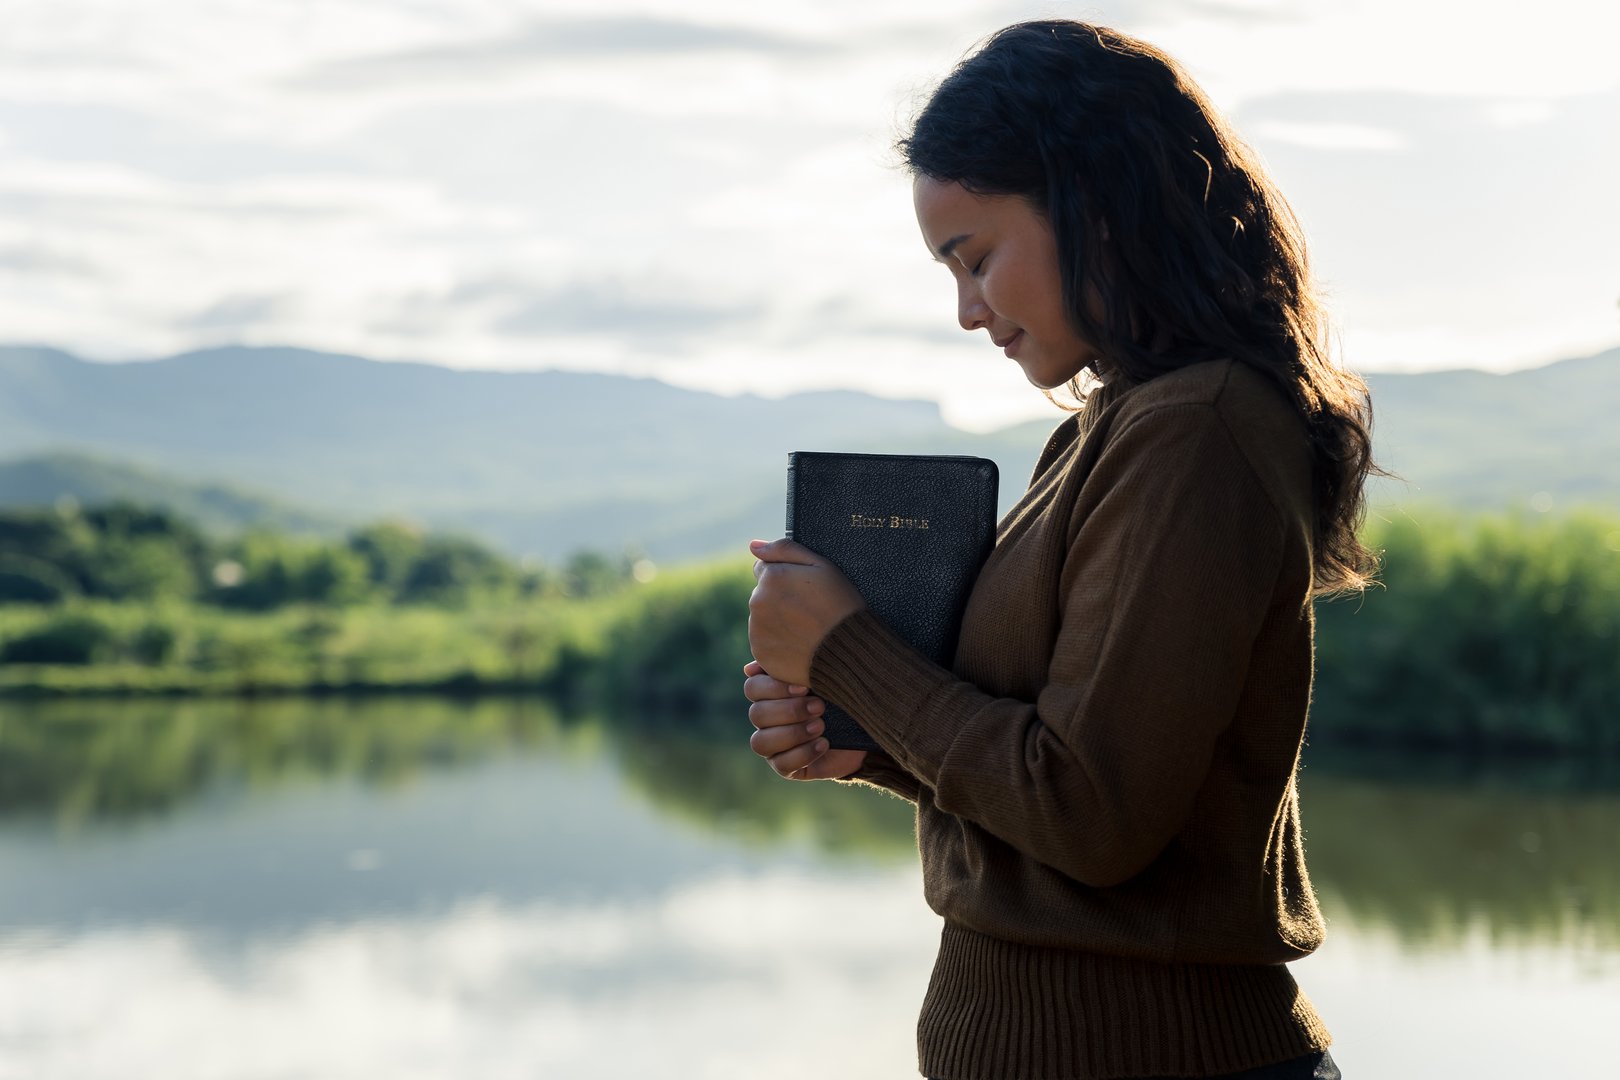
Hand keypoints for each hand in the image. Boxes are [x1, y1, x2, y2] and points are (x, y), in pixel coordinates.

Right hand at [743, 659, 867, 779]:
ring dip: (793, 734)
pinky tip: (823, 744)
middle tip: (820, 707)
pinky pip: (781, 764)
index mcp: (768, 693)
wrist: (862, 727)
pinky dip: (803, 753)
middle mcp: (765, 720)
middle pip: (756, 715)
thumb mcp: (820, 677)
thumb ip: (791, 666)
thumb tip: (750, 668)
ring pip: (761, 742)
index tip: (805, 688)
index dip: (774, 688)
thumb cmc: (837, 695)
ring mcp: (772, 745)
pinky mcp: (784, 767)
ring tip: (820, 727)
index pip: (752, 688)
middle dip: (790, 711)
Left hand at [747, 537, 864, 687]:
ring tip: (805, 629)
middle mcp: (757, 601)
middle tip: (808, 611)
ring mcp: (757, 628)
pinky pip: (764, 642)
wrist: (849, 650)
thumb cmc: (840, 604)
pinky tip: (799, 643)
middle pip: (762, 594)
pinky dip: (777, 642)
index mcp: (771, 576)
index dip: (785, 577)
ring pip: (762, 618)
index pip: (764, 569)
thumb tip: (753, 545)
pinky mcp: (761, 652)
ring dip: (777, 620)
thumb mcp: (822, 566)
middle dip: (779, 599)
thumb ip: (785, 549)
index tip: (803, 590)